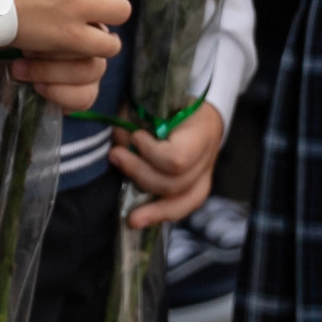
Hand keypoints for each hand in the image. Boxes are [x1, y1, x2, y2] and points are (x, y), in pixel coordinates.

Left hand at [110, 99, 225, 228]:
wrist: (201, 115)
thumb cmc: (175, 104)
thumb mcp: (158, 101)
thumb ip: (137, 116)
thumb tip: (117, 137)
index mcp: (201, 131)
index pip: (177, 159)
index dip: (151, 153)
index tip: (136, 137)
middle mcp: (207, 159)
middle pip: (173, 184)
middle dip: (139, 173)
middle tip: (115, 155)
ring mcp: (205, 177)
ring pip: (177, 202)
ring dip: (145, 201)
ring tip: (119, 188)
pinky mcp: (197, 190)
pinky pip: (180, 209)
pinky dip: (157, 215)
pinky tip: (135, 220)